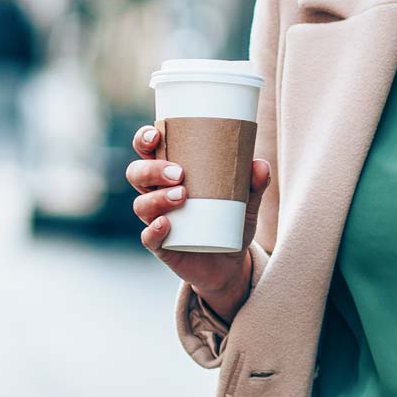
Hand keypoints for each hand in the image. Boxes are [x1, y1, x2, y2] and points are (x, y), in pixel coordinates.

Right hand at [126, 124, 268, 317]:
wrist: (230, 263)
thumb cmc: (230, 220)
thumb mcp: (247, 200)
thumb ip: (255, 183)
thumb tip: (260, 165)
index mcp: (170, 174)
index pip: (147, 150)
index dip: (143, 139)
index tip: (155, 134)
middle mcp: (157, 194)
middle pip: (137, 174)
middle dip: (151, 169)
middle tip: (179, 172)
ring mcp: (156, 220)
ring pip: (141, 204)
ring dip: (157, 197)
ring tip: (182, 195)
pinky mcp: (162, 246)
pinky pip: (148, 238)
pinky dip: (153, 230)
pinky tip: (165, 224)